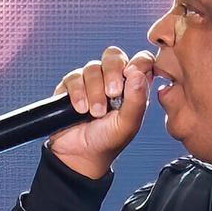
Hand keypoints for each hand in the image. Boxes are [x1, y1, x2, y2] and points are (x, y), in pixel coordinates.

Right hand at [45, 46, 155, 178]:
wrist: (80, 155)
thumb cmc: (108, 141)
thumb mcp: (128, 124)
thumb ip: (137, 99)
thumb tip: (138, 73)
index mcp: (132, 86)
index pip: (140, 60)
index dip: (138, 63)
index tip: (131, 77)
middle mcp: (112, 79)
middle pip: (113, 56)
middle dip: (112, 73)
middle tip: (112, 94)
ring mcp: (91, 81)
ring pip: (92, 67)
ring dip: (94, 90)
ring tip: (94, 112)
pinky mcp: (71, 86)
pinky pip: (74, 77)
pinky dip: (77, 93)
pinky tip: (80, 109)